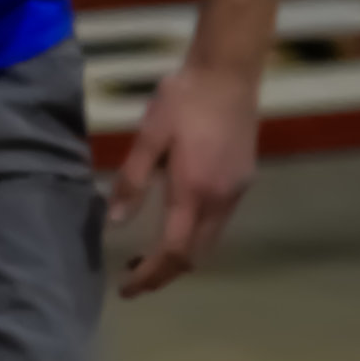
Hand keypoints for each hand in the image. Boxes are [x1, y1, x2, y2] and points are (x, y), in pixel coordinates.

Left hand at [107, 56, 259, 296]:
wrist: (229, 71)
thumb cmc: (183, 99)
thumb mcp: (148, 136)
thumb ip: (132, 182)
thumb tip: (116, 224)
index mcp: (194, 192)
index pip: (172, 252)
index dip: (148, 277)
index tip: (125, 289)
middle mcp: (220, 200)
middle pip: (195, 257)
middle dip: (165, 274)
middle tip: (133, 278)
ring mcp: (237, 192)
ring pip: (210, 243)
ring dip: (182, 257)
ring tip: (149, 257)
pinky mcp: (244, 181)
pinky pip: (219, 225)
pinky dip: (196, 238)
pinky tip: (177, 226)